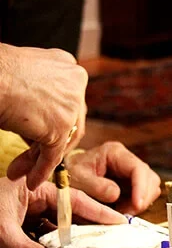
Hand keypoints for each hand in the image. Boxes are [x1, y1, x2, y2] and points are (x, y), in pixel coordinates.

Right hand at [0, 43, 87, 189]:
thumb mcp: (25, 76)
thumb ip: (39, 93)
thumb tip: (36, 117)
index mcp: (67, 67)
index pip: (66, 102)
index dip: (53, 121)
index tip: (40, 135)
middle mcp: (75, 84)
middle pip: (69, 122)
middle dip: (47, 143)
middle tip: (31, 156)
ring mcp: (70, 106)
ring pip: (61, 140)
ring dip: (39, 159)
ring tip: (19, 170)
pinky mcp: (60, 127)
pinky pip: (53, 155)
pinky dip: (41, 170)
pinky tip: (31, 180)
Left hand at [0, 176, 124, 247]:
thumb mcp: (0, 232)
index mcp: (33, 190)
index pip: (73, 199)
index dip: (98, 212)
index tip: (119, 223)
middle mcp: (31, 201)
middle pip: (68, 215)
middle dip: (88, 228)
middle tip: (113, 241)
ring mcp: (23, 216)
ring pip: (54, 230)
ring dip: (69, 243)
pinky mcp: (16, 231)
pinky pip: (39, 240)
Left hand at [65, 142, 161, 214]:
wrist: (64, 177)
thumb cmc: (70, 174)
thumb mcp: (78, 179)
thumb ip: (96, 186)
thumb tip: (116, 194)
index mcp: (115, 153)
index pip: (138, 168)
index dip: (141, 187)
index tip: (137, 205)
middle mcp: (127, 160)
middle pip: (150, 178)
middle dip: (142, 197)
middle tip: (127, 213)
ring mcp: (131, 173)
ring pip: (150, 188)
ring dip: (140, 203)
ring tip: (121, 211)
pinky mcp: (131, 185)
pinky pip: (143, 196)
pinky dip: (136, 206)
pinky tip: (122, 210)